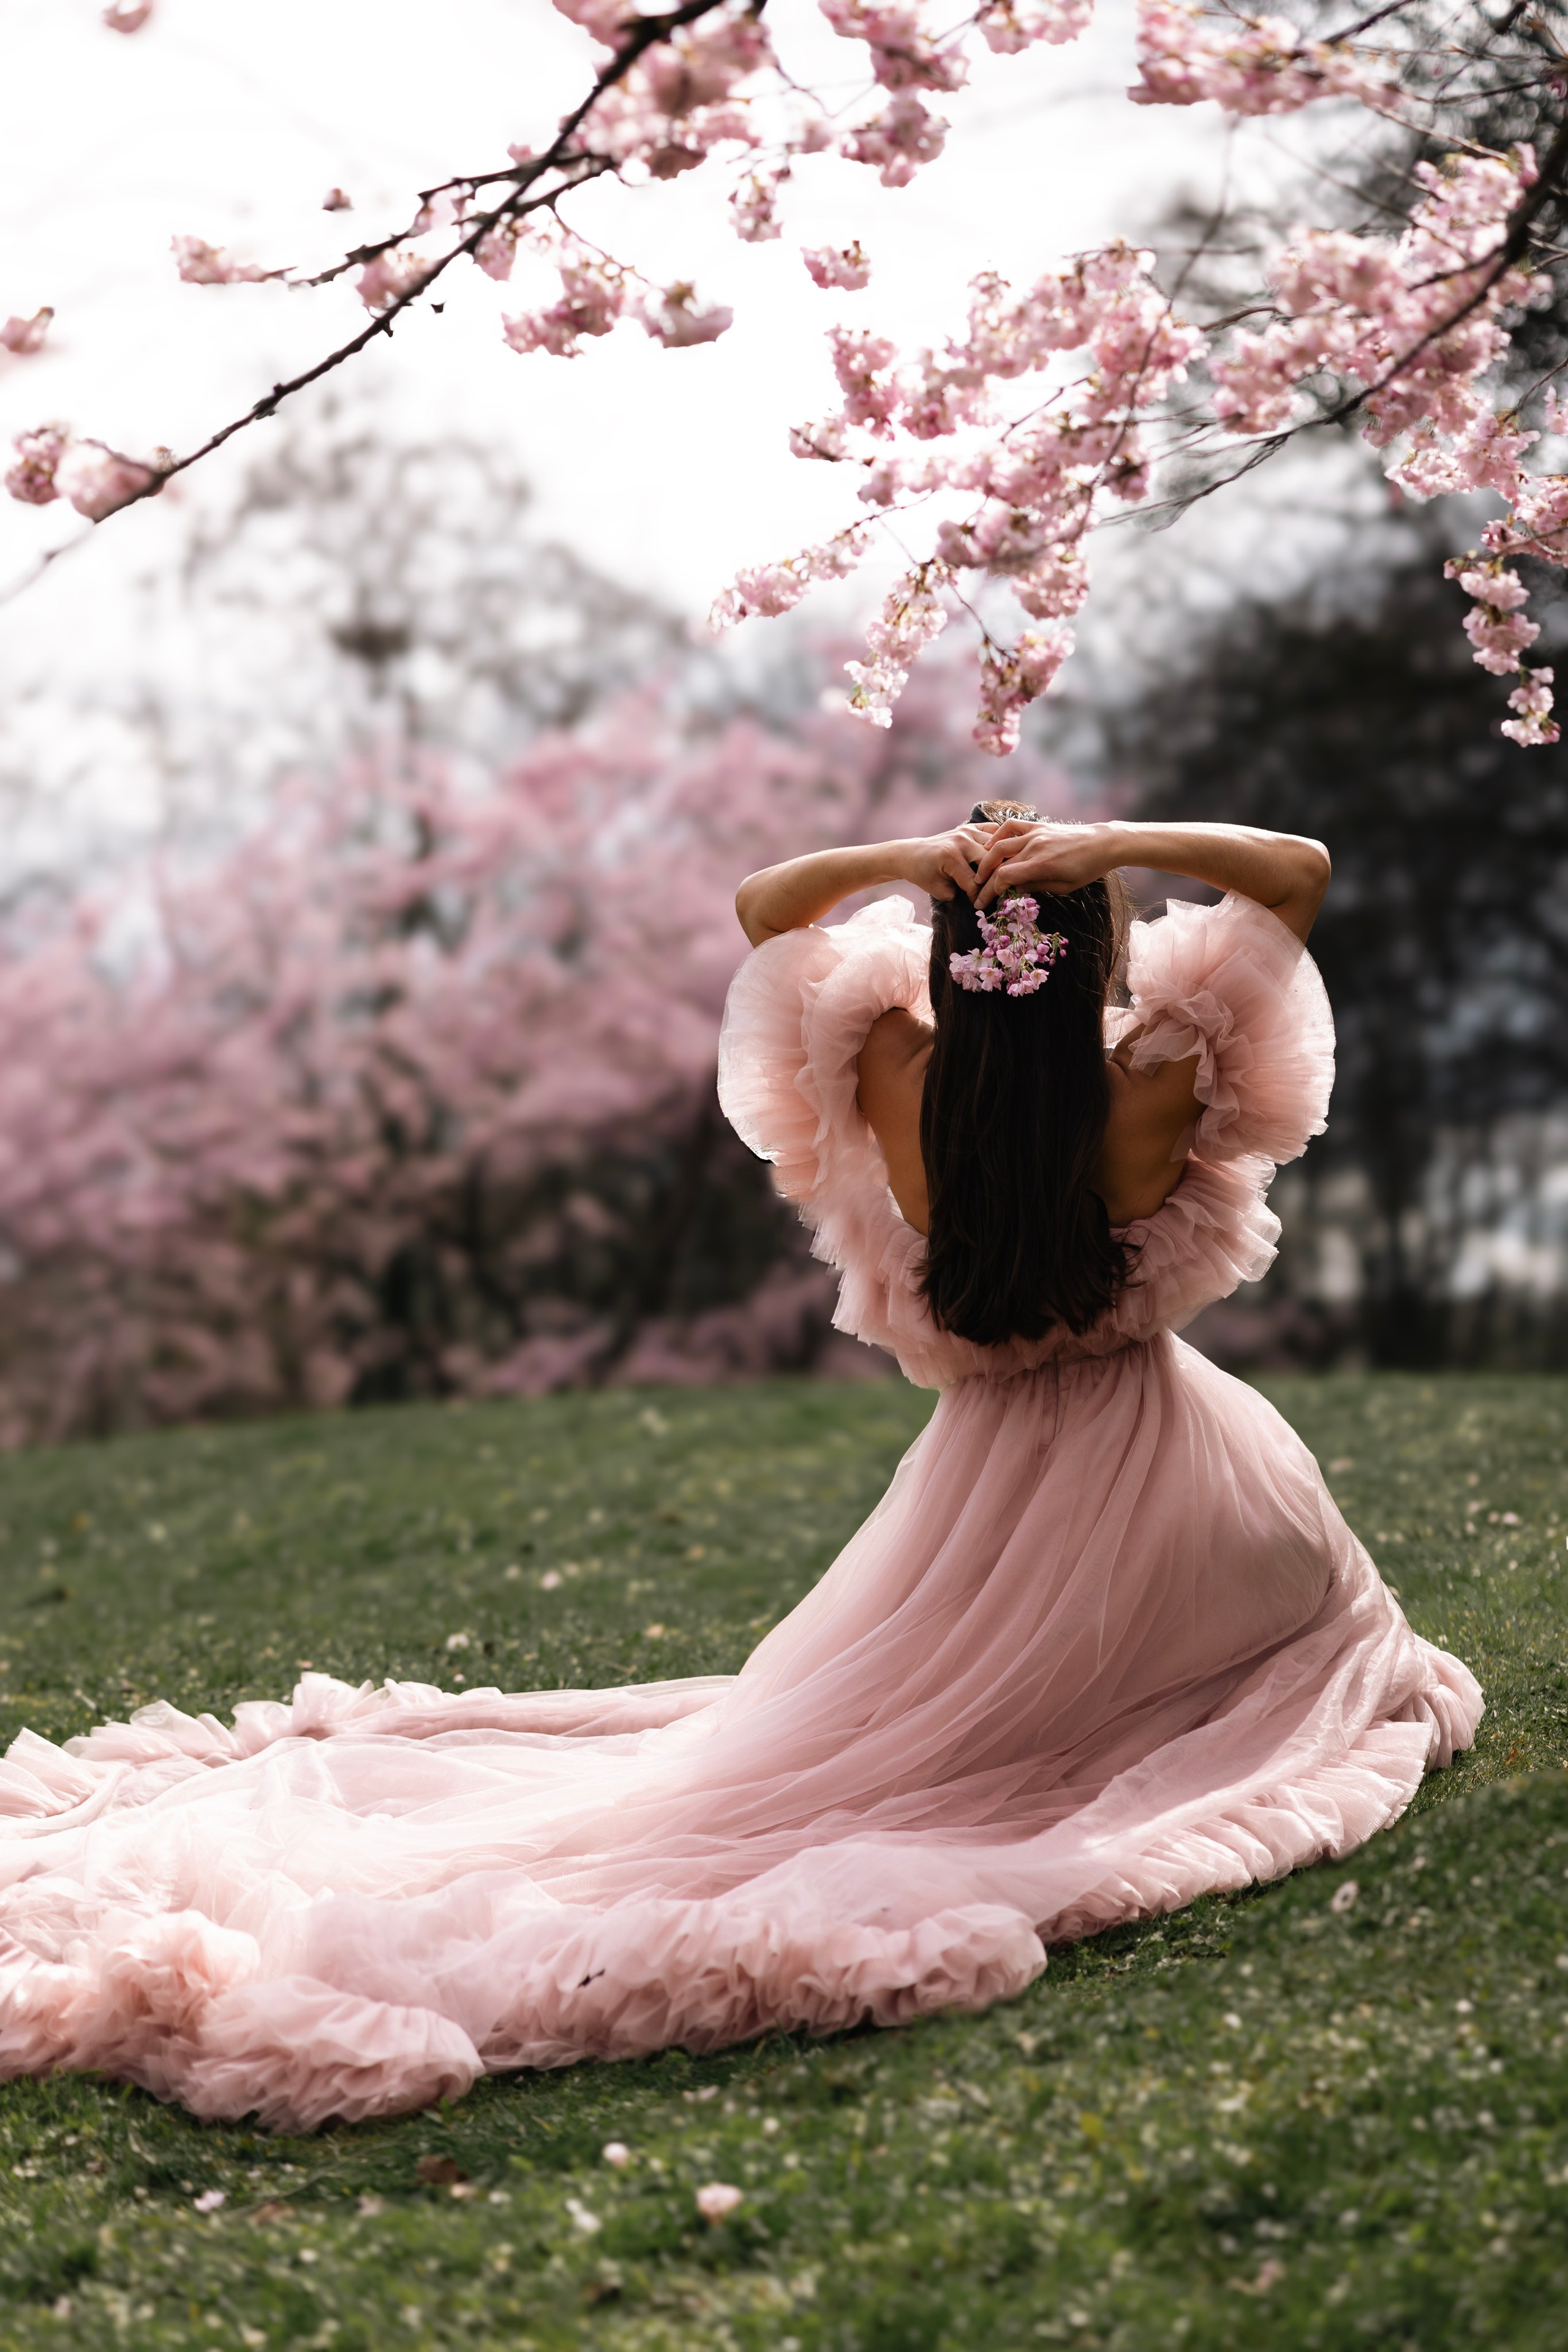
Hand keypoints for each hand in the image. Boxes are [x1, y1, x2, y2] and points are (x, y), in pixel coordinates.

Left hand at [897, 824, 994, 902]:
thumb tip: (981, 899)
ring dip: (1000, 861)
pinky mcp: (970, 827)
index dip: (979, 897)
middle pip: (991, 861)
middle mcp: (961, 840)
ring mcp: (967, 831)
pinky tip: (999, 855)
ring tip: (999, 874)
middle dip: (993, 879)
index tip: (980, 905)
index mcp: (951, 856)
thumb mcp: (938, 890)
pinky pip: (993, 831)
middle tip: (994, 891)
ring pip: (996, 846)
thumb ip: (959, 895)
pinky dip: (999, 841)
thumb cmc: (923, 874)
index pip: (975, 882)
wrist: (912, 854)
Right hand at [973, 819, 1118, 907]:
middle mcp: (1035, 847)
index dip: (991, 890)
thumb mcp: (1064, 886)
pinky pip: (1012, 826)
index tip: (984, 902)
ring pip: (1000, 844)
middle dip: (984, 881)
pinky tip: (991, 845)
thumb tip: (1015, 889)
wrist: (1102, 843)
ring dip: (986, 859)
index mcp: (1042, 865)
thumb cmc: (1087, 869)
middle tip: (977, 892)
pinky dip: (998, 834)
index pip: (1005, 876)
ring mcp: (1035, 834)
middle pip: (999, 863)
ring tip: (980, 872)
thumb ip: (1037, 887)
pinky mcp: (1038, 825)